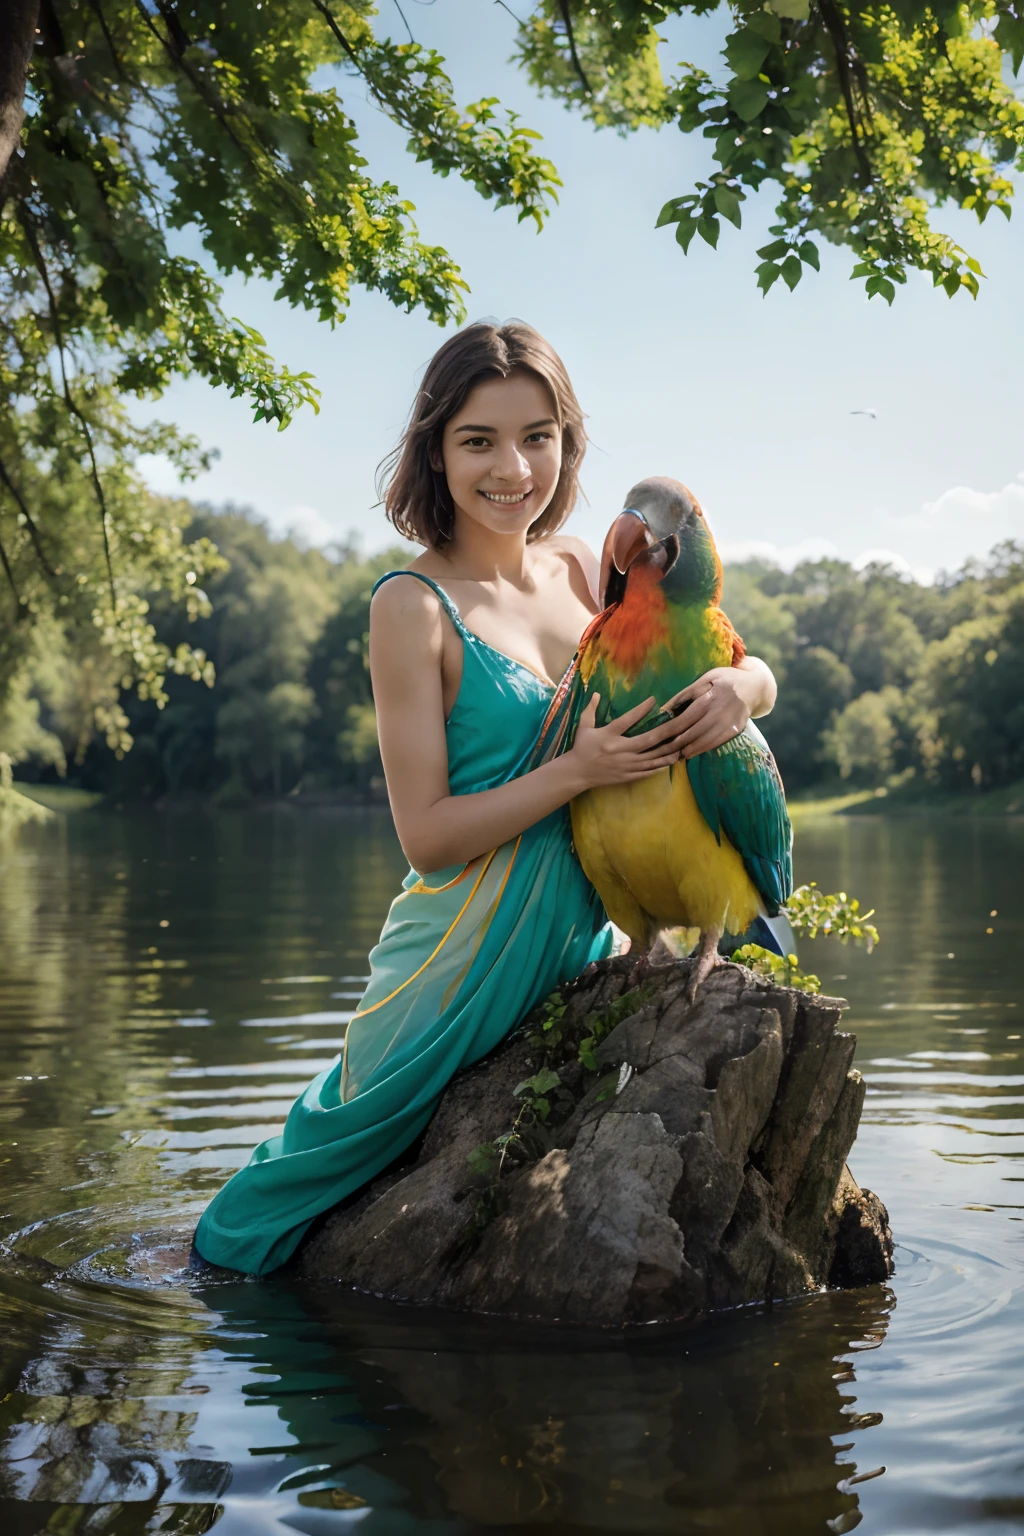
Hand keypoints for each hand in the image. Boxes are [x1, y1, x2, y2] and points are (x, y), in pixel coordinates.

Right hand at [567, 693, 687, 789]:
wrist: (577, 773)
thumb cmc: (582, 748)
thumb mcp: (584, 727)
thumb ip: (590, 710)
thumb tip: (596, 693)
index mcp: (609, 735)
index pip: (627, 720)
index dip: (640, 710)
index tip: (654, 700)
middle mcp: (620, 749)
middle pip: (648, 740)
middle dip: (667, 732)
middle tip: (682, 724)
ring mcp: (625, 764)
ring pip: (652, 757)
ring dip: (668, 751)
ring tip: (683, 744)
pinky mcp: (627, 775)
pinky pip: (647, 771)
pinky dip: (659, 766)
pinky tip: (670, 761)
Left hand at [660, 667, 756, 758]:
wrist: (755, 686)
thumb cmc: (725, 679)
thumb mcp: (705, 679)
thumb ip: (685, 694)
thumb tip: (664, 708)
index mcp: (710, 697)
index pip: (685, 718)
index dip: (669, 730)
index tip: (656, 737)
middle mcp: (720, 712)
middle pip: (693, 732)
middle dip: (676, 744)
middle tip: (661, 751)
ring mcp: (729, 723)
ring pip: (705, 741)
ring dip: (688, 749)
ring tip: (674, 755)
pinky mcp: (736, 730)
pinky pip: (716, 743)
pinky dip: (702, 749)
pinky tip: (691, 753)